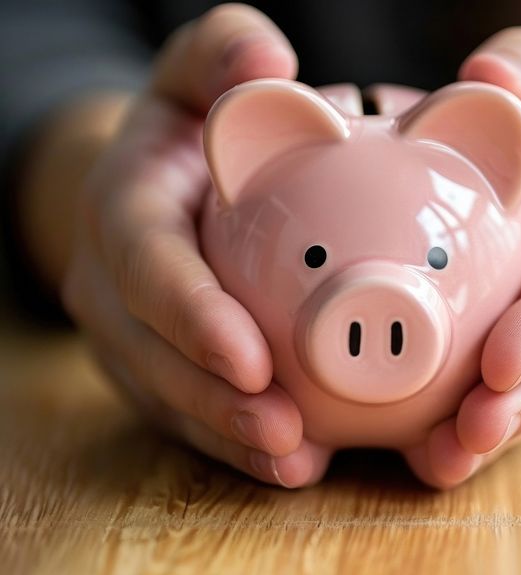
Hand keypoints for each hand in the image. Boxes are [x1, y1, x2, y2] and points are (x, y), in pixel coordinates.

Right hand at [53, 5, 330, 486]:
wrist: (165, 185)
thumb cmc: (196, 125)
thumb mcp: (202, 75)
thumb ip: (224, 56)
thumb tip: (271, 59)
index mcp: (125, 210)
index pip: (147, 266)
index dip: (190, 315)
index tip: (251, 357)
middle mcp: (115, 284)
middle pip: (151, 353)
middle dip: (213, 400)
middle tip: (286, 431)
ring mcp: (131, 337)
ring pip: (170, 401)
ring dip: (229, 439)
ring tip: (298, 464)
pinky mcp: (157, 373)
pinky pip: (193, 419)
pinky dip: (238, 446)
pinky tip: (297, 466)